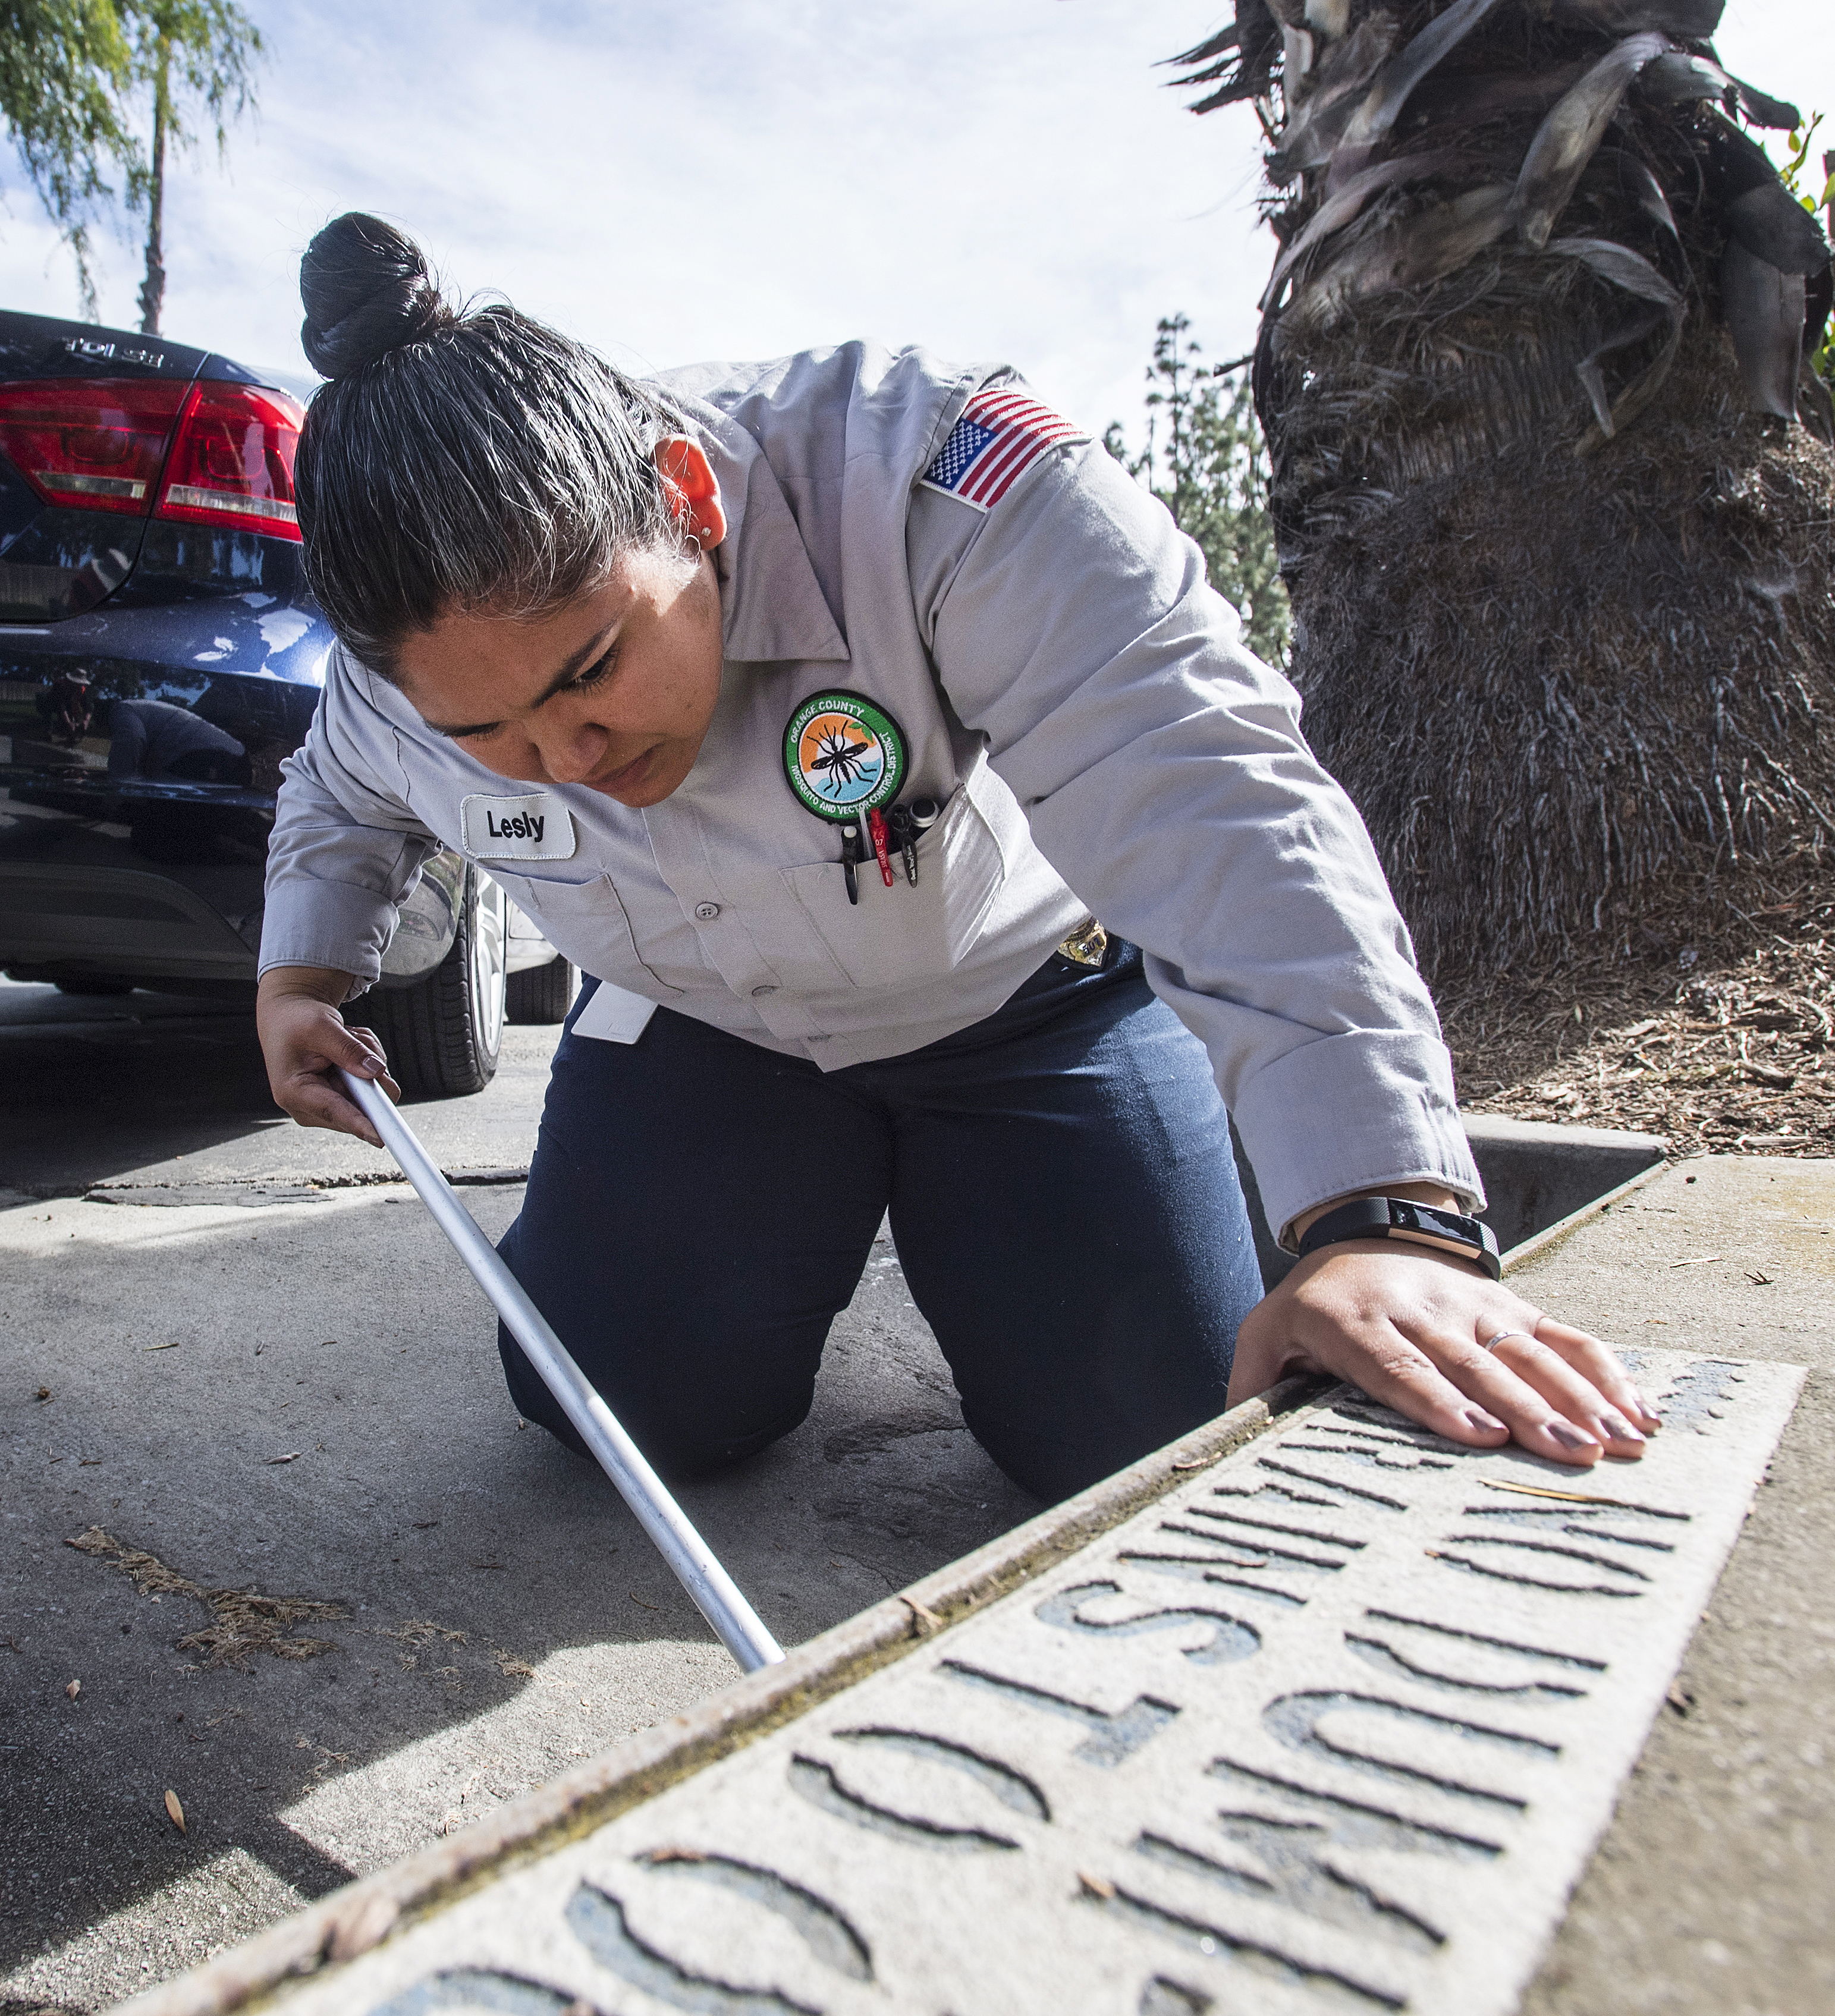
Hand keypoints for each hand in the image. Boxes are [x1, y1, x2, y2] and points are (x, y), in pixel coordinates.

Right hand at [256, 966, 398, 1147]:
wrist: (290, 1020)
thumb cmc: (297, 1021)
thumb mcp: (322, 1027)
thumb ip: (349, 1050)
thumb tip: (376, 1072)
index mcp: (293, 1092)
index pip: (334, 1111)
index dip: (361, 1124)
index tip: (382, 1138)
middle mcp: (308, 1108)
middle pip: (361, 1105)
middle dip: (368, 1071)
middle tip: (354, 1039)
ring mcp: (325, 1108)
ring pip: (372, 1094)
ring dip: (368, 1062)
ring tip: (346, 1041)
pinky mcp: (340, 1101)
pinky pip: (372, 1088)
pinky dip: (368, 1064)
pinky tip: (349, 1049)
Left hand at [1229, 1241, 1659, 1465]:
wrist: (1367, 1229)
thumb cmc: (1314, 1307)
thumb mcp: (1267, 1333)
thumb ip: (1253, 1386)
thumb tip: (1230, 1441)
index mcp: (1356, 1324)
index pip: (1398, 1365)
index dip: (1438, 1398)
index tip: (1479, 1433)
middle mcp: (1421, 1312)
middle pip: (1475, 1364)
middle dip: (1525, 1410)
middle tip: (1568, 1453)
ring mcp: (1472, 1307)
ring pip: (1527, 1352)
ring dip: (1576, 1398)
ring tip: (1615, 1442)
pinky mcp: (1510, 1306)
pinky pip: (1562, 1337)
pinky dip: (1605, 1371)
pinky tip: (1641, 1412)